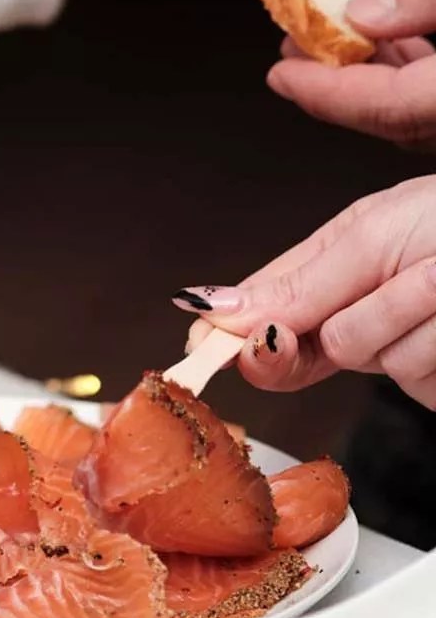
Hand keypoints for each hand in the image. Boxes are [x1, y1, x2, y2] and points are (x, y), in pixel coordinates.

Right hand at [175, 176, 435, 407]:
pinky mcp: (433, 383)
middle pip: (301, 351)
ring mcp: (397, 352)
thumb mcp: (374, 234)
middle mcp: (355, 314)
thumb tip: (212, 308)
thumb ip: (295, 283)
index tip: (204, 351)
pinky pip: (420, 380)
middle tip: (397, 290)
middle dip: (350, 317)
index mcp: (328, 268)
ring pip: (371, 361)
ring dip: (416, 318)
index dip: (225, 336)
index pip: (251, 313)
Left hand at [267, 0, 435, 151]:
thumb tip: (365, 12)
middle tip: (294, 55)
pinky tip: (399, 44)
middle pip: (398, 117)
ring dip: (377, 79)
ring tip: (335, 43)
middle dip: (338, 86)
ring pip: (421, 111)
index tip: (280, 76)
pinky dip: (416, 74)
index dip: (325, 94)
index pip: (386, 109)